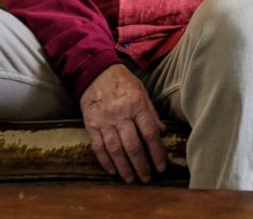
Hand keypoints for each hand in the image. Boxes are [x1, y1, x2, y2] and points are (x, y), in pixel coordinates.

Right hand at [79, 64, 166, 183]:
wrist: (96, 72)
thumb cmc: (123, 82)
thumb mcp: (142, 92)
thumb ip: (151, 113)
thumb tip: (162, 133)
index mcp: (137, 105)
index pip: (150, 134)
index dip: (157, 153)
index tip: (161, 167)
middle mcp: (121, 114)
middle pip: (133, 146)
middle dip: (141, 165)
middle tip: (147, 179)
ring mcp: (104, 121)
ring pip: (116, 150)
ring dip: (124, 168)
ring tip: (131, 179)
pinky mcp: (91, 124)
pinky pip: (98, 147)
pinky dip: (105, 161)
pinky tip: (113, 171)